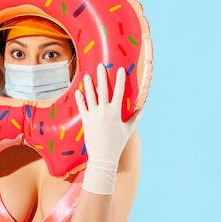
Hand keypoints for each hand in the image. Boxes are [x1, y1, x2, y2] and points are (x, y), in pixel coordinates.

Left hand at [74, 64, 142, 193]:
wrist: (104, 155)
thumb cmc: (117, 143)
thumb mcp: (128, 130)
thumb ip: (135, 118)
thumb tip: (142, 109)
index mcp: (116, 112)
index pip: (119, 92)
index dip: (120, 80)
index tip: (120, 69)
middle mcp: (104, 111)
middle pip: (103, 90)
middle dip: (102, 76)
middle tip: (100, 66)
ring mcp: (94, 115)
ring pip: (90, 96)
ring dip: (88, 85)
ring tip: (87, 76)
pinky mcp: (86, 120)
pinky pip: (82, 107)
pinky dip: (80, 98)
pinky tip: (78, 91)